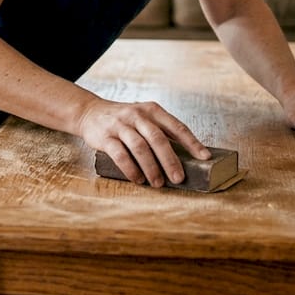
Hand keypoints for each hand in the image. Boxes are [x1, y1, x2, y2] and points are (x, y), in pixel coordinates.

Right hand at [75, 98, 209, 186]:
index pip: (176, 126)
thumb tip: (187, 156)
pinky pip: (120, 154)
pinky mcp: (105, 136)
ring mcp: (120, 125)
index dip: (192, 142)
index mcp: (152, 110)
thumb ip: (162, 132)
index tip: (204, 157)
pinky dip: (131, 169)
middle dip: (170, 160)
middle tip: (178, 178)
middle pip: (158, 138)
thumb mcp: (144, 118)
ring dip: (151, 167)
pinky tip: (138, 179)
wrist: (90, 112)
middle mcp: (137, 115)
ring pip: (139, 147)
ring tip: (158, 183)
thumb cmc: (124, 120)